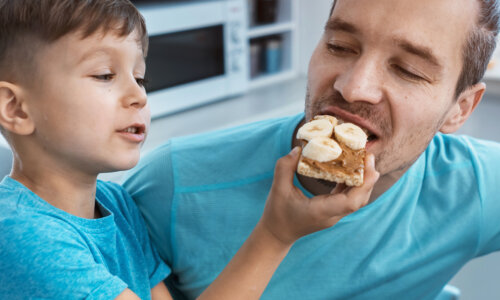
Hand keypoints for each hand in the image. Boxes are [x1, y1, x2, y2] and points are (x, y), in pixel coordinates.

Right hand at [259, 147, 378, 245]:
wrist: (277, 234)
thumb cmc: (276, 213)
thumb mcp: (277, 189)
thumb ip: (285, 168)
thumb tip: (297, 150)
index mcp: (321, 211)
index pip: (350, 202)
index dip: (364, 183)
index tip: (367, 164)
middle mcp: (332, 215)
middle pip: (359, 200)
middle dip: (368, 179)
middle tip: (369, 156)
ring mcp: (333, 215)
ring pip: (357, 200)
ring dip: (363, 181)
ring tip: (364, 160)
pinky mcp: (331, 211)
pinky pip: (348, 198)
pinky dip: (353, 184)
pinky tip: (352, 169)